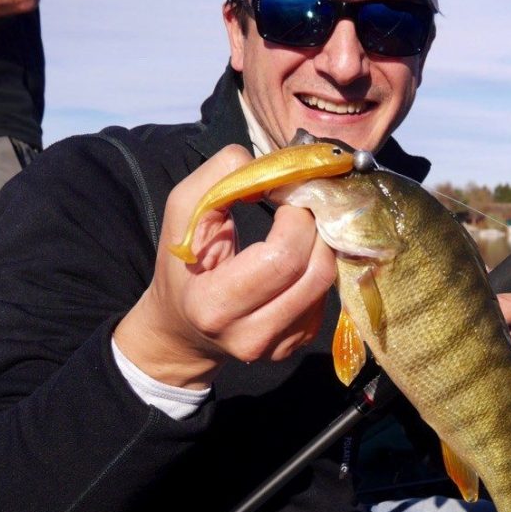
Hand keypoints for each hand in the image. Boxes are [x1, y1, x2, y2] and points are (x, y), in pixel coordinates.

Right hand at [114, 146, 336, 388]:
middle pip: (316, 271)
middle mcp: (251, 335)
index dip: (296, 217)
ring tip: (301, 226)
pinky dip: (317, 266)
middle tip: (301, 205)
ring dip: (322, 244)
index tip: (286, 195)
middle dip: (315, 226)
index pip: (282, 258)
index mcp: (214, 305)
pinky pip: (325, 296)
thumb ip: (218, 179)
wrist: (185, 328)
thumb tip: (271, 165)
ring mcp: (279, 345)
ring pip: (327, 282)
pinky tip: (298, 256)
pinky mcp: (298, 343)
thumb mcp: (182, 214)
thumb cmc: (183, 265)